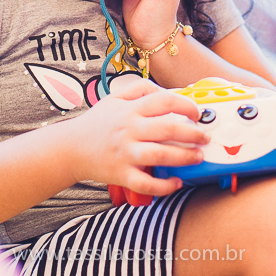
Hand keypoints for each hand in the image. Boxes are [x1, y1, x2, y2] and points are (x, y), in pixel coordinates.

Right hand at [68, 76, 207, 196]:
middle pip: (169, 129)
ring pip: (162, 156)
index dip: (186, 105)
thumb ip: (140, 89)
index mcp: (129, 110)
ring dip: (185, 157)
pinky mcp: (122, 175)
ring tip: (197, 157)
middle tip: (204, 137)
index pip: (164, 101)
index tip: (197, 113)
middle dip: (193, 134)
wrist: (70, 148)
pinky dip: (165, 186)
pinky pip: (147, 183)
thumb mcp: (114, 98)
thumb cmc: (97, 123)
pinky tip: (176, 182)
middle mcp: (129, 130)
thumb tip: (168, 91)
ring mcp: (125, 154)